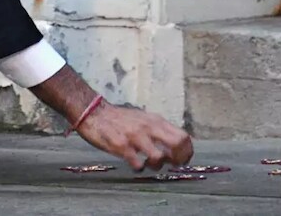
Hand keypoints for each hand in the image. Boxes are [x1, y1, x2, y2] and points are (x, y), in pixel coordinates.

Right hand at [76, 102, 193, 170]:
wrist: (94, 113)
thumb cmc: (120, 118)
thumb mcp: (144, 118)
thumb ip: (159, 129)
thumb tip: (176, 144)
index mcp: (155, 121)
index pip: (183, 136)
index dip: (187, 151)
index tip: (182, 159)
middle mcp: (148, 127)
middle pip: (177, 145)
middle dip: (178, 159)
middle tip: (170, 164)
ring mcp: (135, 137)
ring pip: (159, 158)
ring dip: (157, 166)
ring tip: (149, 164)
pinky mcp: (121, 147)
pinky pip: (138, 164)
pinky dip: (139, 168)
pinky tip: (135, 163)